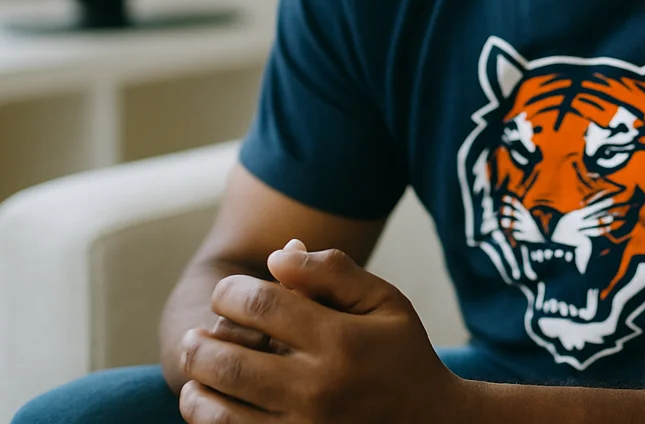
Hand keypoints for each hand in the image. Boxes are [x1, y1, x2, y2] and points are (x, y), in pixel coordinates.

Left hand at [177, 240, 465, 422]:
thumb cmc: (400, 352)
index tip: (228, 291)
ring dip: (196, 382)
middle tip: (195, 334)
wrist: (430, 423)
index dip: (231, 291)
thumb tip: (278, 256)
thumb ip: (333, 272)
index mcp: (341, 341)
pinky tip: (210, 399)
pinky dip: (209, 416)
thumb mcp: (383, 300)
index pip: (263, 305)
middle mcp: (317, 388)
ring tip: (197, 365)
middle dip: (200, 342)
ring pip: (218, 409)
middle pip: (229, 361)